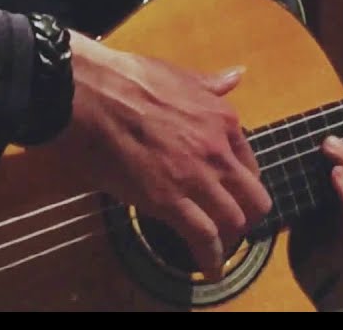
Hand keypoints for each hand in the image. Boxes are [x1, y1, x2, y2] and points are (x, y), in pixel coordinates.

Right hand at [53, 31, 271, 275]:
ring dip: (229, 237)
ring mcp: (195, 176)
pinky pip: (203, 237)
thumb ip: (212, 84)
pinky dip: (210, 257)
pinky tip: (208, 268)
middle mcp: (218, 150)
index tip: (233, 194)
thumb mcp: (180, 75)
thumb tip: (236, 76)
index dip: (243, 184)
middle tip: (231, 225)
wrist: (89, 93)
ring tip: (217, 248)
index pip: (250, 163)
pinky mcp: (168, 199)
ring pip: (233, 220)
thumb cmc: (127, 79)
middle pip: (253, 198)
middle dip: (246, 216)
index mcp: (222, 119)